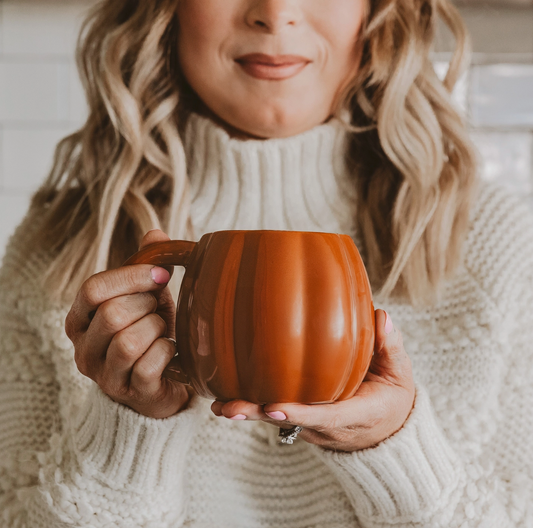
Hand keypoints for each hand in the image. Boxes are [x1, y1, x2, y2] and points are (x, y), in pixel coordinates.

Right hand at [65, 229, 189, 418]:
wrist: (161, 381)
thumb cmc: (150, 333)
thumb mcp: (148, 297)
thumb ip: (147, 267)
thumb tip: (156, 234)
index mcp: (80, 319)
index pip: (93, 289)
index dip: (131, 277)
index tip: (161, 275)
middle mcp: (84, 348)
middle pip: (112, 314)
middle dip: (147, 306)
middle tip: (159, 310)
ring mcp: (104, 375)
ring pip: (128, 342)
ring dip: (156, 329)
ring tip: (162, 331)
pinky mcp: (129, 393)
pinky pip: (149, 365)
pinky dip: (167, 352)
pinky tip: (171, 351)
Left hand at [211, 310, 414, 451]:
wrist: (386, 429)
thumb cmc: (391, 397)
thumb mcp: (400, 374)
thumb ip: (391, 347)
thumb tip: (381, 318)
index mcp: (354, 415)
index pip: (324, 416)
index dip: (299, 413)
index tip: (273, 407)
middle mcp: (327, 424)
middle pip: (289, 422)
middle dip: (258, 415)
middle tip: (229, 408)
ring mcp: (311, 425)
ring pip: (276, 419)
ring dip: (248, 411)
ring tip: (218, 404)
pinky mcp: (302, 418)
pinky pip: (275, 411)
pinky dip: (253, 403)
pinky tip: (226, 393)